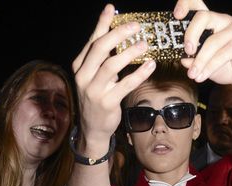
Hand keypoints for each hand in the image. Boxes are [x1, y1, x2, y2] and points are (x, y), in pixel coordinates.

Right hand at [72, 4, 155, 156]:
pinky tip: (151, 65)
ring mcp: (93, 90)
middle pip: (100, 49)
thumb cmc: (97, 96)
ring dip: (129, 52)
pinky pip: (125, 85)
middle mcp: (83, 76)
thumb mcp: (94, 74)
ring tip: (145, 44)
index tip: (112, 8)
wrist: (93, 127)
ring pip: (111, 65)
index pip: (92, 40)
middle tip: (136, 26)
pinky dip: (139, 74)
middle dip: (118, 34)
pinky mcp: (107, 103)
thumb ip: (102, 56)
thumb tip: (114, 31)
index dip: (102, 23)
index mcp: (80, 65)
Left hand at [173, 0, 231, 85]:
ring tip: (193, 74)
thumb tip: (182, 59)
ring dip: (200, 61)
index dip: (186, 4)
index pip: (197, 5)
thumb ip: (191, 59)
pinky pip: (222, 54)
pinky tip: (201, 76)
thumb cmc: (222, 66)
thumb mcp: (201, 64)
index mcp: (208, 22)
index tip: (177, 15)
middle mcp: (221, 20)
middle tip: (187, 52)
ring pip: (212, 41)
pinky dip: (210, 67)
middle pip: (203, 16)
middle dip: (191, 34)